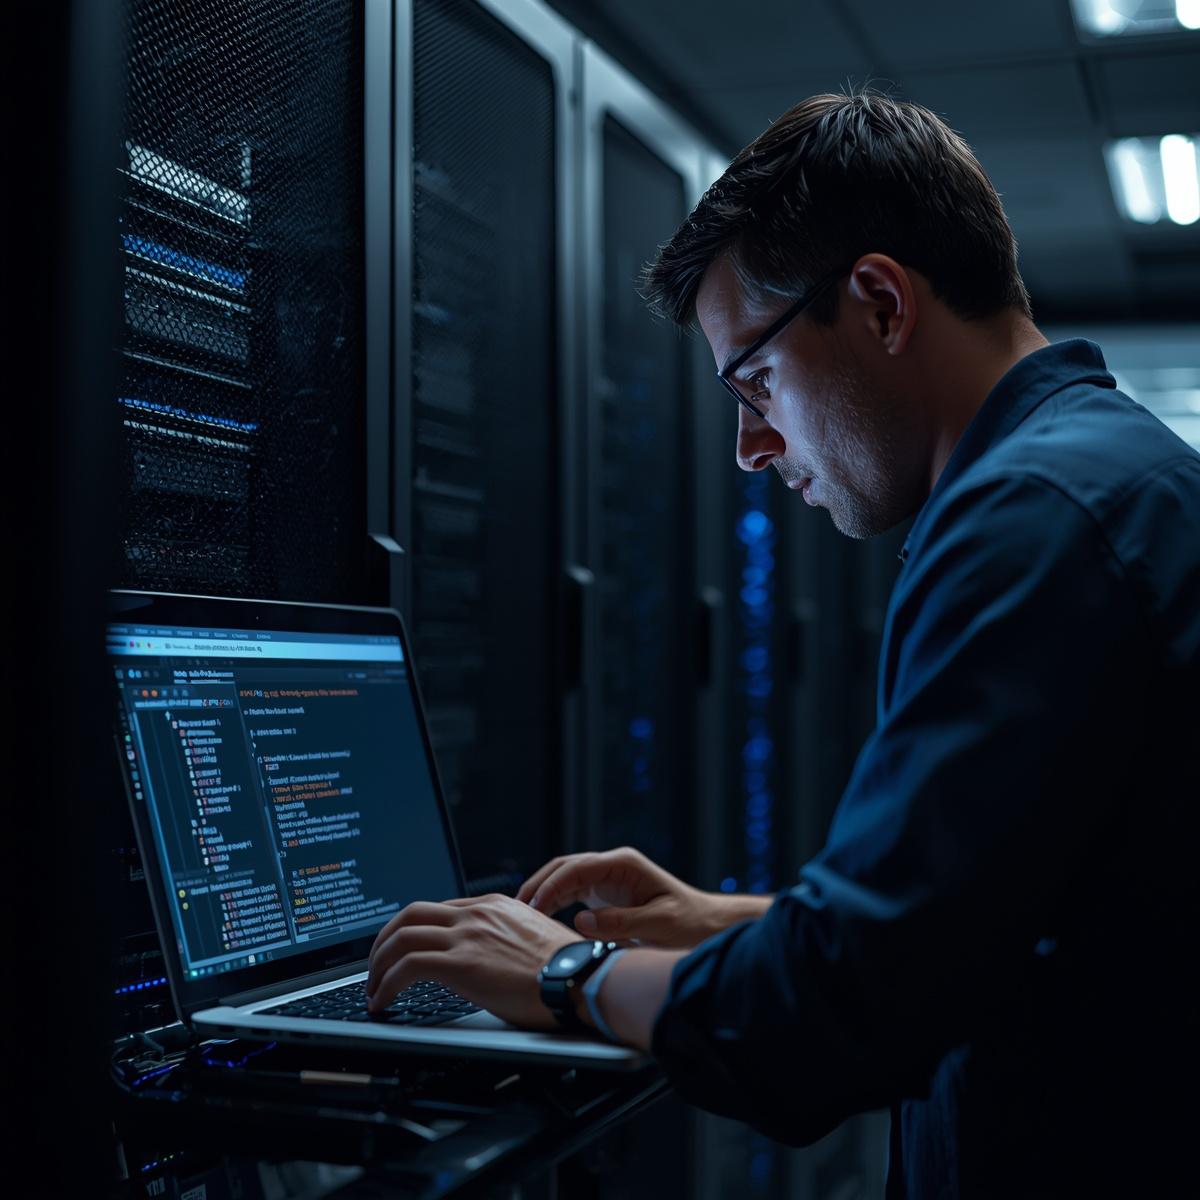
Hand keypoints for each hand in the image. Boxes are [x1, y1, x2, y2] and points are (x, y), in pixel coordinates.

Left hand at [366, 894, 578, 1028]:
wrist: (580, 977)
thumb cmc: (566, 968)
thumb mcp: (530, 939)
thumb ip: (505, 939)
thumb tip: (494, 958)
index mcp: (492, 906)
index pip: (436, 910)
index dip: (411, 931)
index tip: (401, 952)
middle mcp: (475, 914)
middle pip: (409, 914)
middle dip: (384, 941)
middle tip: (376, 966)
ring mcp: (467, 936)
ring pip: (400, 937)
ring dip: (378, 965)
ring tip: (373, 988)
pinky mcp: (461, 963)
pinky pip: (407, 967)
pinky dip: (386, 984)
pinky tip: (382, 1001)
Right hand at [517, 846, 763, 948]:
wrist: (708, 926)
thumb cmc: (690, 924)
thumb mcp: (658, 925)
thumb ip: (619, 923)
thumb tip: (580, 921)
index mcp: (624, 864)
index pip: (577, 867)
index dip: (551, 884)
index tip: (532, 904)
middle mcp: (613, 866)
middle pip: (565, 867)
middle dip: (539, 885)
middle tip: (516, 908)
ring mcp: (608, 878)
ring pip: (565, 879)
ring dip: (544, 894)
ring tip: (522, 916)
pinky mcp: (606, 894)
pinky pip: (573, 893)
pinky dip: (555, 903)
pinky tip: (541, 919)